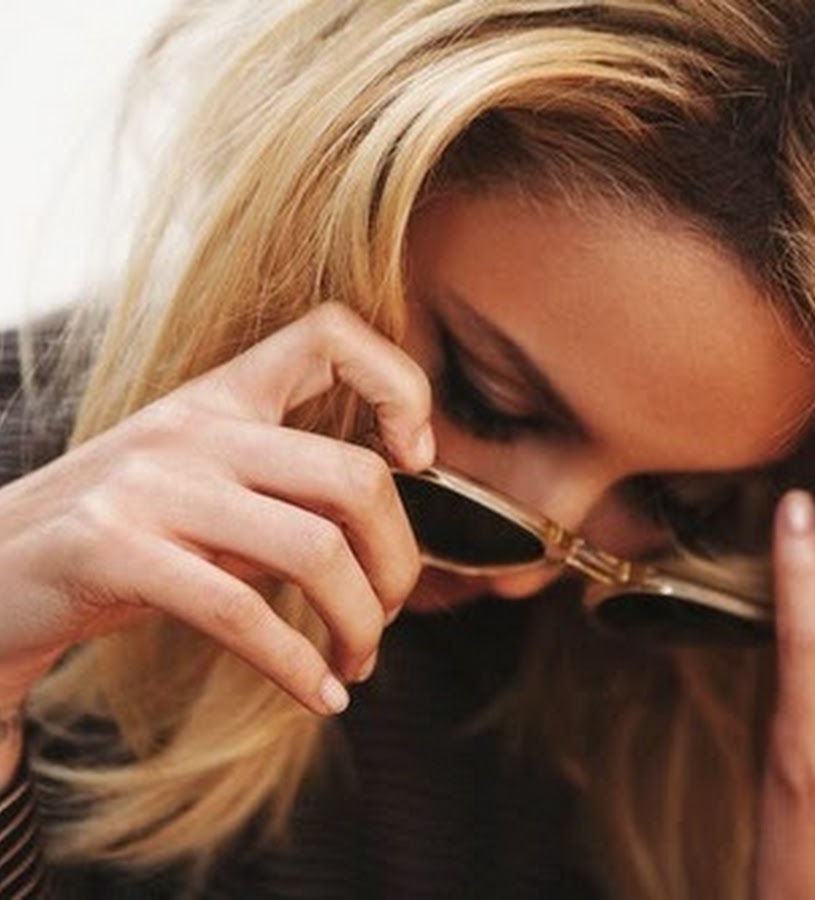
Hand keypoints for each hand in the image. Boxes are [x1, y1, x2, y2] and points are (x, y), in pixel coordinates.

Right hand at [0, 303, 432, 715]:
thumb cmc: (119, 537)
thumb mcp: (207, 495)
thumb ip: (284, 498)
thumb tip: (385, 544)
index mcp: (220, 397)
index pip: (330, 336)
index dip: (398, 386)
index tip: (417, 459)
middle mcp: (192, 426)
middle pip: (352, 476)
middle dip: (398, 561)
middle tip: (389, 611)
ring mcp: (151, 483)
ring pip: (313, 548)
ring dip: (360, 621)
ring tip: (359, 660)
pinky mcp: (113, 548)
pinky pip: (241, 612)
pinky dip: (298, 666)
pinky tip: (321, 696)